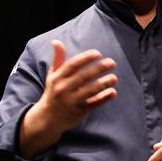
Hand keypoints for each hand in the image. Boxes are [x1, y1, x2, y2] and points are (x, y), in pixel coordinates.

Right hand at [20, 40, 117, 158]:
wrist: (47, 119)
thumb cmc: (52, 93)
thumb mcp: (52, 76)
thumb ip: (57, 59)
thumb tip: (56, 41)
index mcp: (57, 78)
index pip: (72, 65)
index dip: (85, 58)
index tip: (97, 53)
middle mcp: (63, 89)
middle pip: (83, 77)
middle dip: (98, 68)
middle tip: (111, 62)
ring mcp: (71, 102)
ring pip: (90, 91)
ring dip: (103, 83)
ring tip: (114, 78)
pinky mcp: (79, 112)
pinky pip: (93, 104)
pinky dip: (103, 98)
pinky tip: (113, 92)